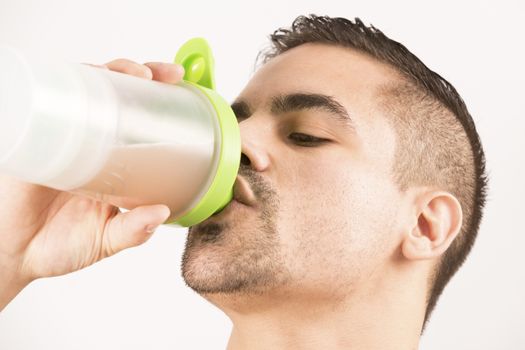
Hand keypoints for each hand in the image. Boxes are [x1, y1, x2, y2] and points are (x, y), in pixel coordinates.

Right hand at [0, 59, 184, 309]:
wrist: (12, 257)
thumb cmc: (58, 247)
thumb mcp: (105, 241)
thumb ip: (133, 231)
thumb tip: (162, 212)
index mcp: (111, 162)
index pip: (137, 118)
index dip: (158, 99)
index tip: (180, 86)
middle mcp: (89, 142)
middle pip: (113, 93)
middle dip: (139, 74)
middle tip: (160, 75)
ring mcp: (60, 137)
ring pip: (82, 89)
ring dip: (108, 72)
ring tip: (134, 74)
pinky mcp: (33, 139)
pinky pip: (44, 104)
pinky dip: (62, 86)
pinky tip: (82, 80)